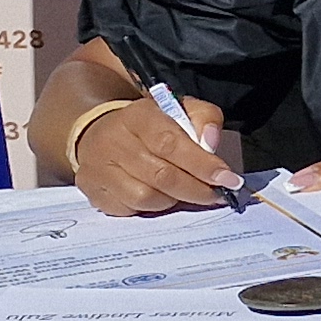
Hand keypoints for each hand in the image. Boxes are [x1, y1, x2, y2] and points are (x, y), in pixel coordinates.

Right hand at [72, 93, 236, 216]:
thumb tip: (211, 141)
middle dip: (197, 189)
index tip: (228, 179)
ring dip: (174, 200)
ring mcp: (98, 169)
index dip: (202, 164)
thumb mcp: (180, 110)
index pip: (171, 143)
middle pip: (161, 175)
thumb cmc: (152, 125)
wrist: (103, 134)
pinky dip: (152, 208)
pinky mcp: (92, 191)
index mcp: (137, 116)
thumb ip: (204, 118)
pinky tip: (160, 196)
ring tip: (184, 192)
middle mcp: (112, 141)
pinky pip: (129, 210)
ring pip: (146, 197)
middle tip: (217, 194)